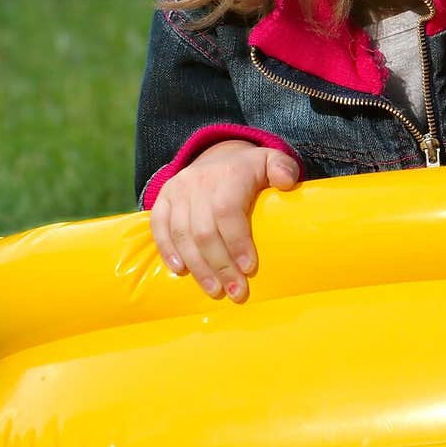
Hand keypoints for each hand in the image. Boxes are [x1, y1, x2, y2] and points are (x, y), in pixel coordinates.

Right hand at [149, 140, 299, 299]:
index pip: (227, 211)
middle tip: (236, 291)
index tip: (248, 268)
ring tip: (214, 290)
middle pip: (204, 230)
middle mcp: (198, 182)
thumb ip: (284, 167)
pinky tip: (180, 271)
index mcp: (228, 174)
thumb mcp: (272, 160)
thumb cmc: (249, 170)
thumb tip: (285, 182)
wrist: (217, 155)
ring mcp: (177, 190)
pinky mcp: (163, 198)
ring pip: (182, 234)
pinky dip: (167, 250)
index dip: (237, 242)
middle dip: (220, 265)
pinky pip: (159, 226)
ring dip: (198, 266)